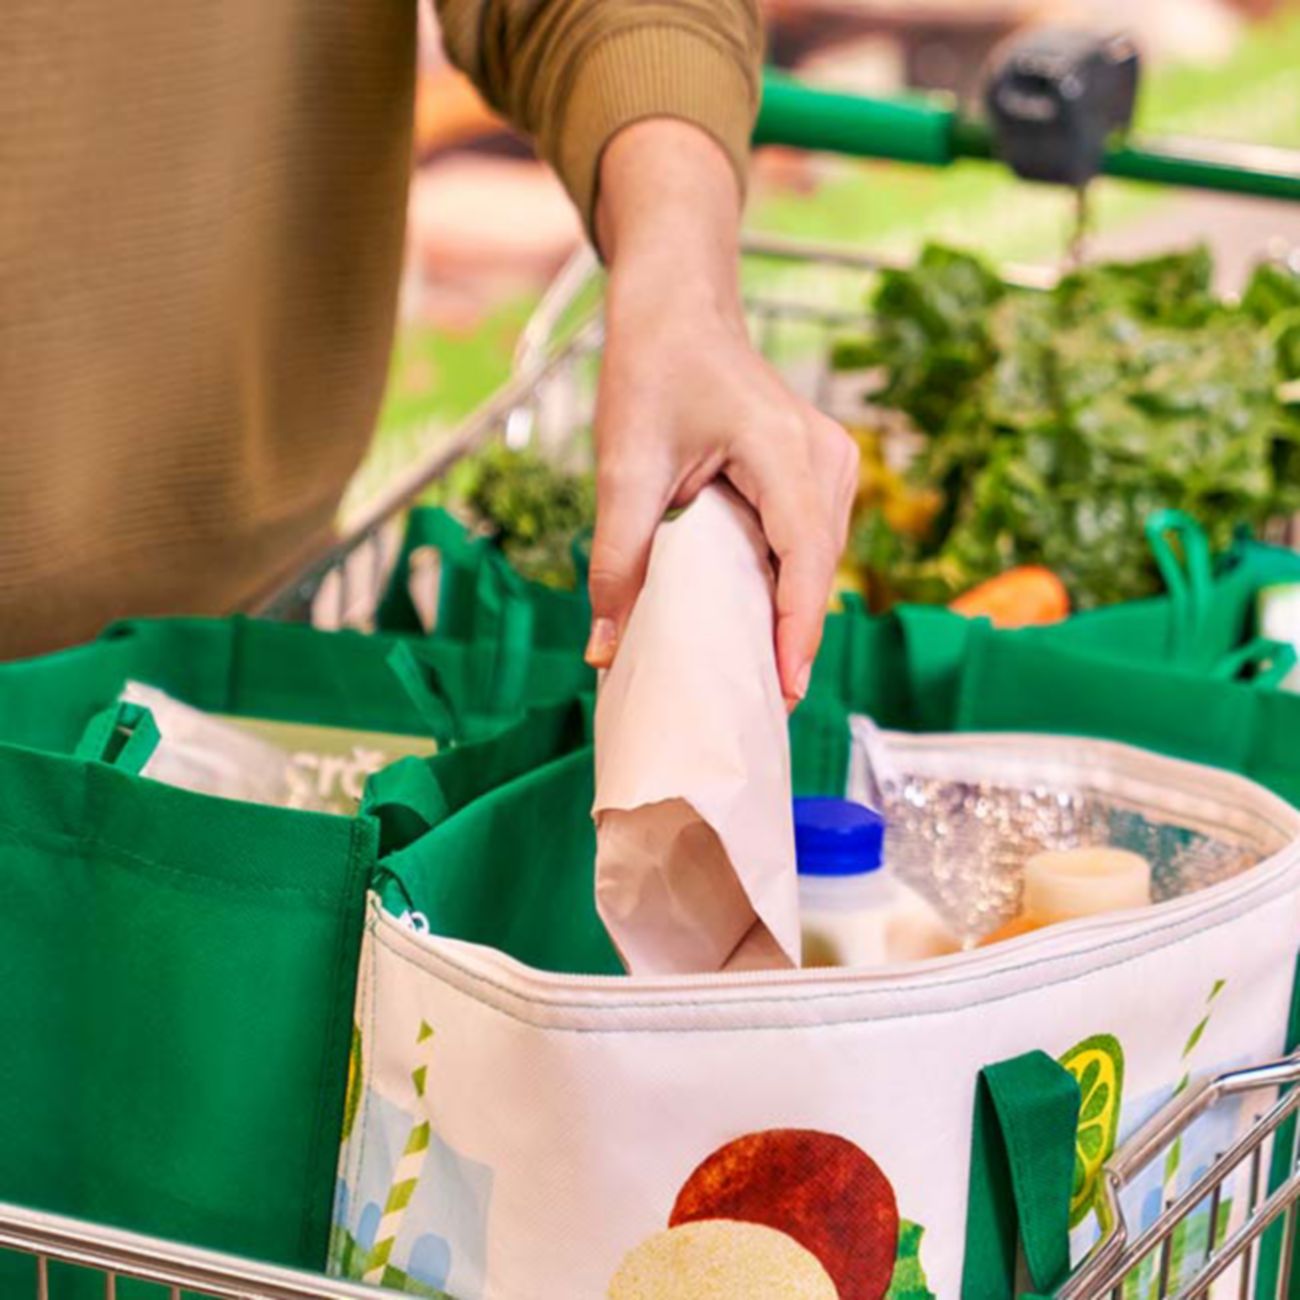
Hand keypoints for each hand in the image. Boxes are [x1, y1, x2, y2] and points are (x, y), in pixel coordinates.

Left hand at [586, 120, 857, 705]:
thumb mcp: (623, 465)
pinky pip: (811, 541)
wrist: (679, 306)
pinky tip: (759, 625)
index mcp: (784, 448)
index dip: (796, 629)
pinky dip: (787, 584)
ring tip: (760, 682)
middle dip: (791, 637)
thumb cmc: (651, 368)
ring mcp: (832, 461)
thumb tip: (604, 652)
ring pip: (818, 560)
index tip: (786, 691)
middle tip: (760, 710)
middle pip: (817, 567)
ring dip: (791, 614)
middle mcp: (826, 455)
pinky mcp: (821, 469)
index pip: (803, 556)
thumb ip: (617, 560)